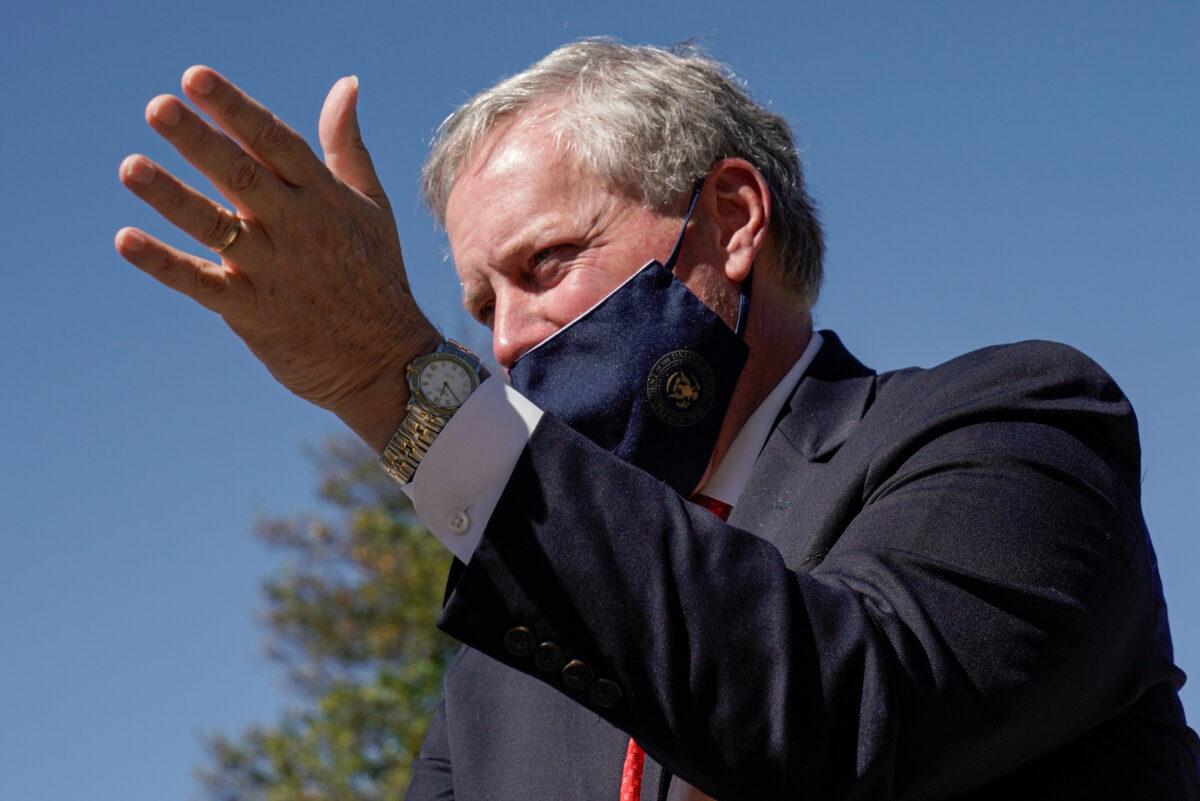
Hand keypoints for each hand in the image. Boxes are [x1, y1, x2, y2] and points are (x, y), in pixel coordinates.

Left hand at [115, 66, 441, 450]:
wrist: (387, 361)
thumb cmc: (376, 275)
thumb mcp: (372, 205)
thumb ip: (347, 146)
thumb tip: (345, 85)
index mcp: (325, 198)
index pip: (275, 143)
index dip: (235, 109)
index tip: (195, 79)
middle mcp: (299, 229)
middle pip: (243, 177)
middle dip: (201, 141)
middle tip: (157, 108)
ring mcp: (275, 272)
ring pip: (217, 227)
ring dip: (173, 197)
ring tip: (130, 168)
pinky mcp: (255, 313)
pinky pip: (203, 285)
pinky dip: (165, 265)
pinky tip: (127, 240)